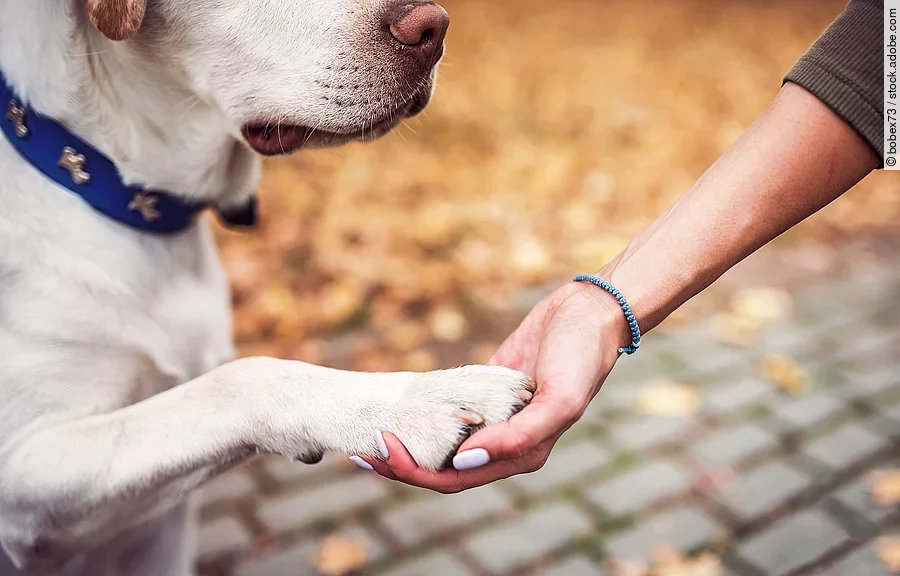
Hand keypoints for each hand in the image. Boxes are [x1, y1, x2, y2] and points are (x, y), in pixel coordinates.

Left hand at [360, 279, 629, 492]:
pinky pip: (450, 411)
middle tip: (364, 445)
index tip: (382, 447)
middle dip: (401, 464)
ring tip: (372, 431)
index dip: (414, 471)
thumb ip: (517, 437)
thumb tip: (465, 459)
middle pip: (442, 468)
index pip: (454, 479)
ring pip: (443, 444)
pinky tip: (400, 407)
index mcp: (521, 456)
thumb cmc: (581, 357)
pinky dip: (424, 414)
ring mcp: (495, 419)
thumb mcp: (559, 399)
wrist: (590, 313)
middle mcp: (504, 444)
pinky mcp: (487, 392)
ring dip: (409, 443)